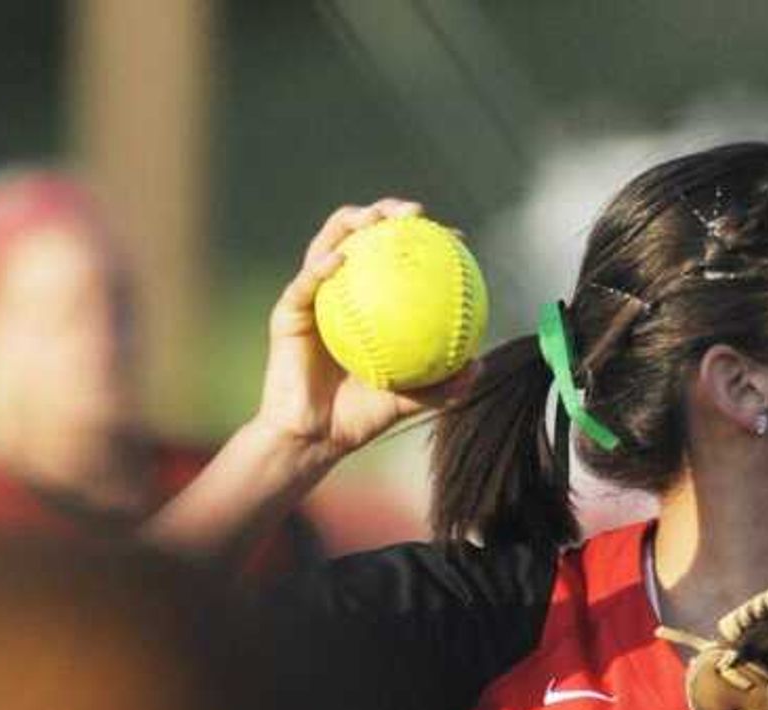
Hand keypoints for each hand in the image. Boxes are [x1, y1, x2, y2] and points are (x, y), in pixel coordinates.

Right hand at [257, 201, 475, 463]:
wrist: (315, 438)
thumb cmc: (358, 419)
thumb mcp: (407, 401)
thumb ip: (440, 385)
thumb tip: (479, 367)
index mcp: (368, 303)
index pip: (396, 260)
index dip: (424, 241)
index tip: (454, 237)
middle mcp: (339, 291)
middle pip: (361, 235)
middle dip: (386, 212)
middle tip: (415, 212)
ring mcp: (312, 297)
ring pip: (328, 243)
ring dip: (351, 223)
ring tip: (376, 219)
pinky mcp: (287, 312)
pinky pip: (305, 284)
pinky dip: (321, 267)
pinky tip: (341, 260)